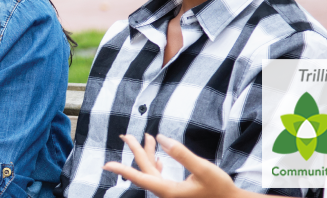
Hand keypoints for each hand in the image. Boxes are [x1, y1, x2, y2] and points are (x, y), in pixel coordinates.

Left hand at [102, 134, 241, 197]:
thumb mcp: (202, 168)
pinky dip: (156, 165)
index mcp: (169, 191)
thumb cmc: (219, 188)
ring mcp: (170, 194)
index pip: (141, 177)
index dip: (122, 170)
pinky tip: (158, 159)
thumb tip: (160, 138)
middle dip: (136, 151)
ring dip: (147, 155)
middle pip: (145, 170)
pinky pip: (159, 178)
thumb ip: (181, 153)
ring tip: (146, 139)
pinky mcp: (176, 193)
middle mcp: (166, 194)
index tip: (107, 165)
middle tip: (126, 135)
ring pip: (152, 173)